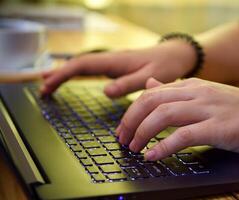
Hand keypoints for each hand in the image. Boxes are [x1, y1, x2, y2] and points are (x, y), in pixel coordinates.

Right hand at [40, 40, 195, 97]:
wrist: (175, 56)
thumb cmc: (165, 66)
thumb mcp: (150, 77)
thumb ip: (129, 84)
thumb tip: (106, 91)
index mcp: (116, 61)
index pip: (83, 65)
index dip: (64, 74)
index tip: (49, 85)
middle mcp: (111, 60)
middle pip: (79, 65)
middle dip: (59, 75)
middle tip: (43, 88)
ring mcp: (113, 63)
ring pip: (84, 66)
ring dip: (66, 74)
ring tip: (49, 84)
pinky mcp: (116, 67)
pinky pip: (92, 70)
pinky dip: (78, 75)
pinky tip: (73, 80)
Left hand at [116, 78, 238, 160]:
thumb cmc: (237, 108)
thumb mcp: (203, 93)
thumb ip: (174, 91)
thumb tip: (150, 86)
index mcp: (190, 86)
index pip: (150, 93)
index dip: (132, 111)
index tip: (123, 127)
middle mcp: (195, 94)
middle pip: (151, 102)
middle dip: (131, 120)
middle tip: (123, 138)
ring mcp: (206, 109)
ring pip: (163, 115)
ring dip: (143, 132)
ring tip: (134, 147)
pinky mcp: (217, 127)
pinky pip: (183, 135)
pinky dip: (164, 146)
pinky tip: (153, 155)